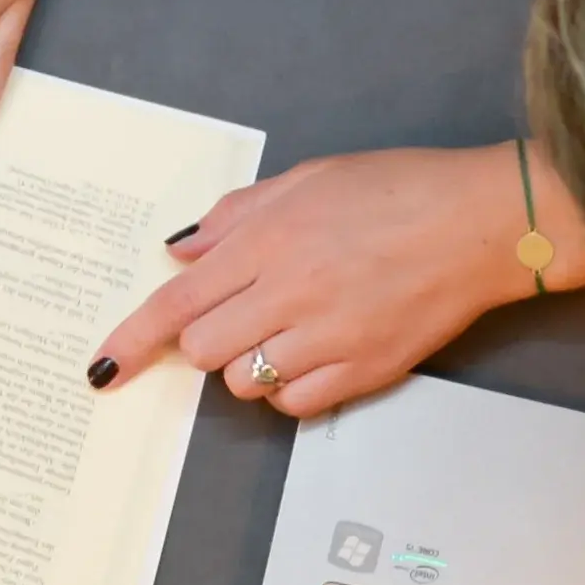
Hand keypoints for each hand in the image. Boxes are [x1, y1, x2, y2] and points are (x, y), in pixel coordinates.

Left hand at [87, 144, 584, 418]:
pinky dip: (290, 388)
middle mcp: (289, 293)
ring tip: (284, 330)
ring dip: (249, 364)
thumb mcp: (307, 180)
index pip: (177, 303)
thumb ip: (235, 217)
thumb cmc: (397, 188)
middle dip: (204, 340)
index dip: (131, 342)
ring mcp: (328, 337)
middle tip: (237, 315)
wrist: (481, 223)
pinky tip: (312, 354)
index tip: (102, 369)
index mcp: (269, 241)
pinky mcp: (364, 370)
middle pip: (203, 350)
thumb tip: (180, 252)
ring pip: (246, 382)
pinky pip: (295, 404)